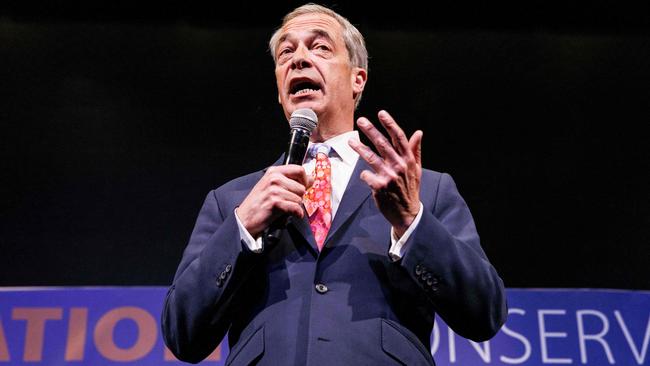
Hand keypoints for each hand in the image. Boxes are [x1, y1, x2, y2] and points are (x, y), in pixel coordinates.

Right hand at [237, 165, 312, 237]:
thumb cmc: (259, 203)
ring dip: (294, 206)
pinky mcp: (275, 202)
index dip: (305, 180)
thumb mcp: (272, 186)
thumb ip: (289, 180)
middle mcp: (274, 178)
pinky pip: (295, 207)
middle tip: (287, 202)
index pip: (299, 170)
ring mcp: (274, 190)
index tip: (303, 187)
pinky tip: (290, 214)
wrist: (245, 218)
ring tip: (283, 208)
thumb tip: (311, 179)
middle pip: (301, 186)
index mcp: (274, 171)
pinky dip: (296, 213)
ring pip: (299, 198)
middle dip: (298, 197)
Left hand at [348, 110, 422, 236]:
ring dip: (359, 148)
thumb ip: (415, 150)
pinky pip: (366, 175)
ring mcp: (389, 176)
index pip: (399, 138)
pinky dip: (364, 175)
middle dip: (370, 130)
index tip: (381, 113)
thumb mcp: (417, 169)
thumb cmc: (410, 189)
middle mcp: (399, 166)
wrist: (407, 213)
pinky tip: (365, 176)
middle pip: (382, 143)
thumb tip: (418, 132)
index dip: (390, 124)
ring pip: (371, 157)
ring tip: (350, 142)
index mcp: (408, 160)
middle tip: (361, 120)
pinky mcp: (379, 186)